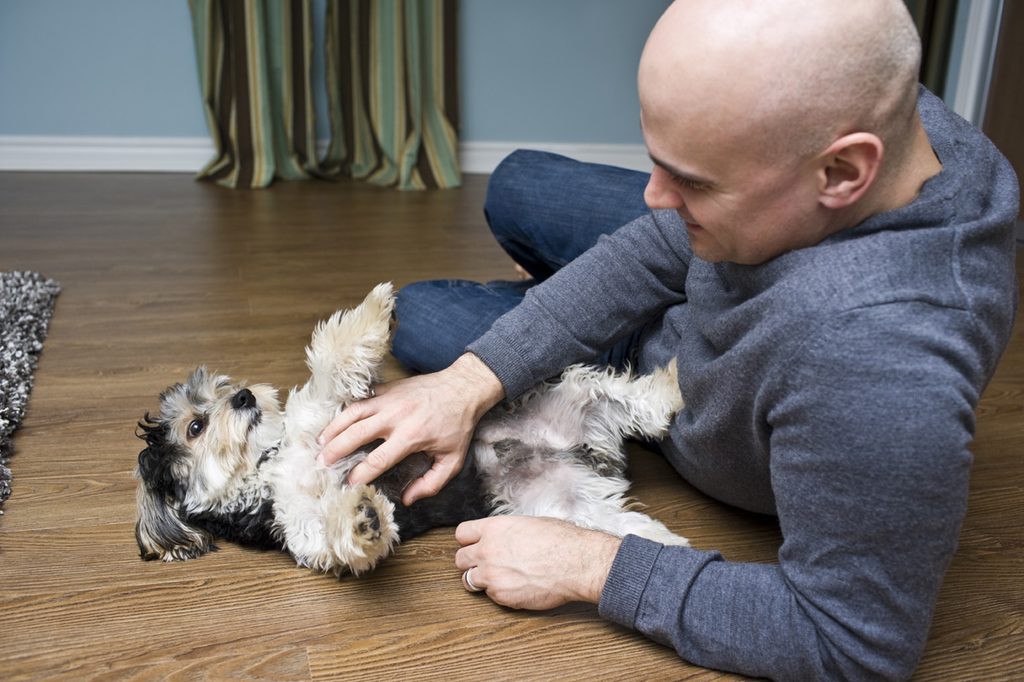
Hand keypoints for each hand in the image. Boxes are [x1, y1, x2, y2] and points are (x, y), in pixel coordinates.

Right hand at [317, 353, 503, 504]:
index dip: (360, 474)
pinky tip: (335, 423)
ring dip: (333, 428)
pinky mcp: (387, 388)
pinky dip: (345, 411)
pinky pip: (360, 400)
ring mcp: (388, 399)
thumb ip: (432, 483)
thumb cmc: (458, 425)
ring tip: (319, 443)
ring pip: (352, 413)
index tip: (348, 484)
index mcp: (411, 436)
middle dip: (335, 450)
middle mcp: (395, 416)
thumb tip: (408, 499)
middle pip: (356, 434)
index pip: (378, 459)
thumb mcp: (453, 460)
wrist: (463, 387)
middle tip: (321, 464)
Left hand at [454, 516, 622, 609]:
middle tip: (484, 564)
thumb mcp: (529, 523)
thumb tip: (505, 536)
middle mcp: (487, 551)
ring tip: (498, 578)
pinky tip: (516, 586)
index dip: (468, 540)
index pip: (461, 533)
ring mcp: (492, 575)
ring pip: (468, 580)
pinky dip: (500, 593)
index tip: (474, 544)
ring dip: (480, 579)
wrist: (576, 563)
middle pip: (459, 559)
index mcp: (494, 528)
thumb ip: (507, 531)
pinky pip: (490, 596)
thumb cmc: (561, 541)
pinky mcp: (501, 596)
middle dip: (470, 562)